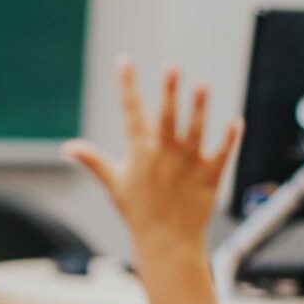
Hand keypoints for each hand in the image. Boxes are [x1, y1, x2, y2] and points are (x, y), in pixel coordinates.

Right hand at [62, 58, 241, 251]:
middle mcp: (164, 154)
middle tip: (171, 66)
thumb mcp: (114, 183)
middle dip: (168, 92)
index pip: (131, 112)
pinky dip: (229, 139)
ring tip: (202, 85)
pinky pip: (222, 154)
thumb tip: (67, 148)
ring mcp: (188, 165)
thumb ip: (93, 160)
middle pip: (166, 117)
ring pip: (195, 131)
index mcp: (140, 152)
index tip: (124, 61)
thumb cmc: (138, 211)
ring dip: (199, 108)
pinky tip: (235, 121)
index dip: (126, 85)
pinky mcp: (210, 176)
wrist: (166, 242)